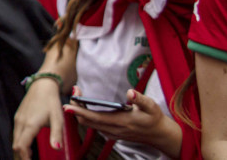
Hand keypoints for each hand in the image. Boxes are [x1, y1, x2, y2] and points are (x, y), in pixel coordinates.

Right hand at [13, 75, 63, 159]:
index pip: (22, 146)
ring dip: (20, 148)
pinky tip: (28, 143)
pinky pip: (16, 132)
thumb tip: (56, 148)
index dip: (25, 158)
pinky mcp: (18, 116)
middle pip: (16, 144)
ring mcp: (18, 118)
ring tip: (30, 155)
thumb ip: (56, 135)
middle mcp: (21, 122)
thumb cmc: (51, 101)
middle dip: (21, 155)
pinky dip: (19, 141)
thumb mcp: (58, 119)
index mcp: (30, 124)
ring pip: (15, 138)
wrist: (43, 85)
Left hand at [64, 88, 181, 155]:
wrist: (159, 134)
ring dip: (80, 112)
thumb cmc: (154, 118)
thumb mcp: (151, 106)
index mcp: (121, 122)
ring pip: (89, 124)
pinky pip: (94, 126)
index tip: (68, 105)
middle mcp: (114, 130)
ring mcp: (112, 133)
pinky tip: (85, 106)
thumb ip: (140, 99)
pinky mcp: (112, 134)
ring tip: (77, 96)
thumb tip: (130, 92)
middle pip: (87, 121)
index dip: (80, 111)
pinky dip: (86, 116)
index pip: (95, 117)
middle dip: (76, 108)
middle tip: (73, 93)